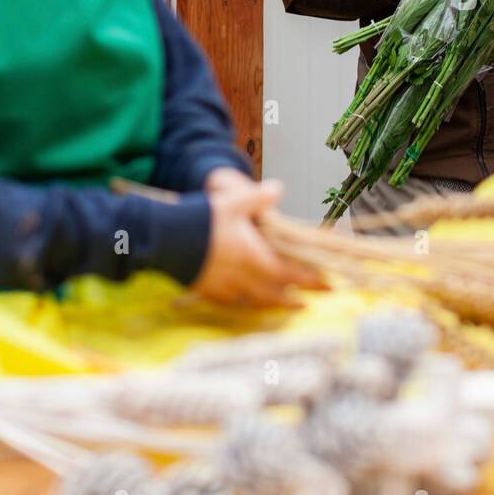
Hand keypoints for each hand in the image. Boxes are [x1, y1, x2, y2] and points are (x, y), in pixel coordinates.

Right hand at [191, 173, 326, 306]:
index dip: (311, 280)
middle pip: (275, 294)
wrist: (165, 239)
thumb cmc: (203, 219)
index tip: (328, 285)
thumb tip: (278, 187)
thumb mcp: (234, 202)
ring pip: (255, 302)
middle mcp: (243, 277)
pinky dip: (247, 304)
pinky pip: (233, 303)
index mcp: (254, 257)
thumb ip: (258, 197)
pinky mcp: (207, 291)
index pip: (290, 273)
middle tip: (311, 303)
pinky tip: (250, 302)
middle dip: (296, 299)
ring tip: (288, 307)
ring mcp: (224, 287)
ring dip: (275, 305)